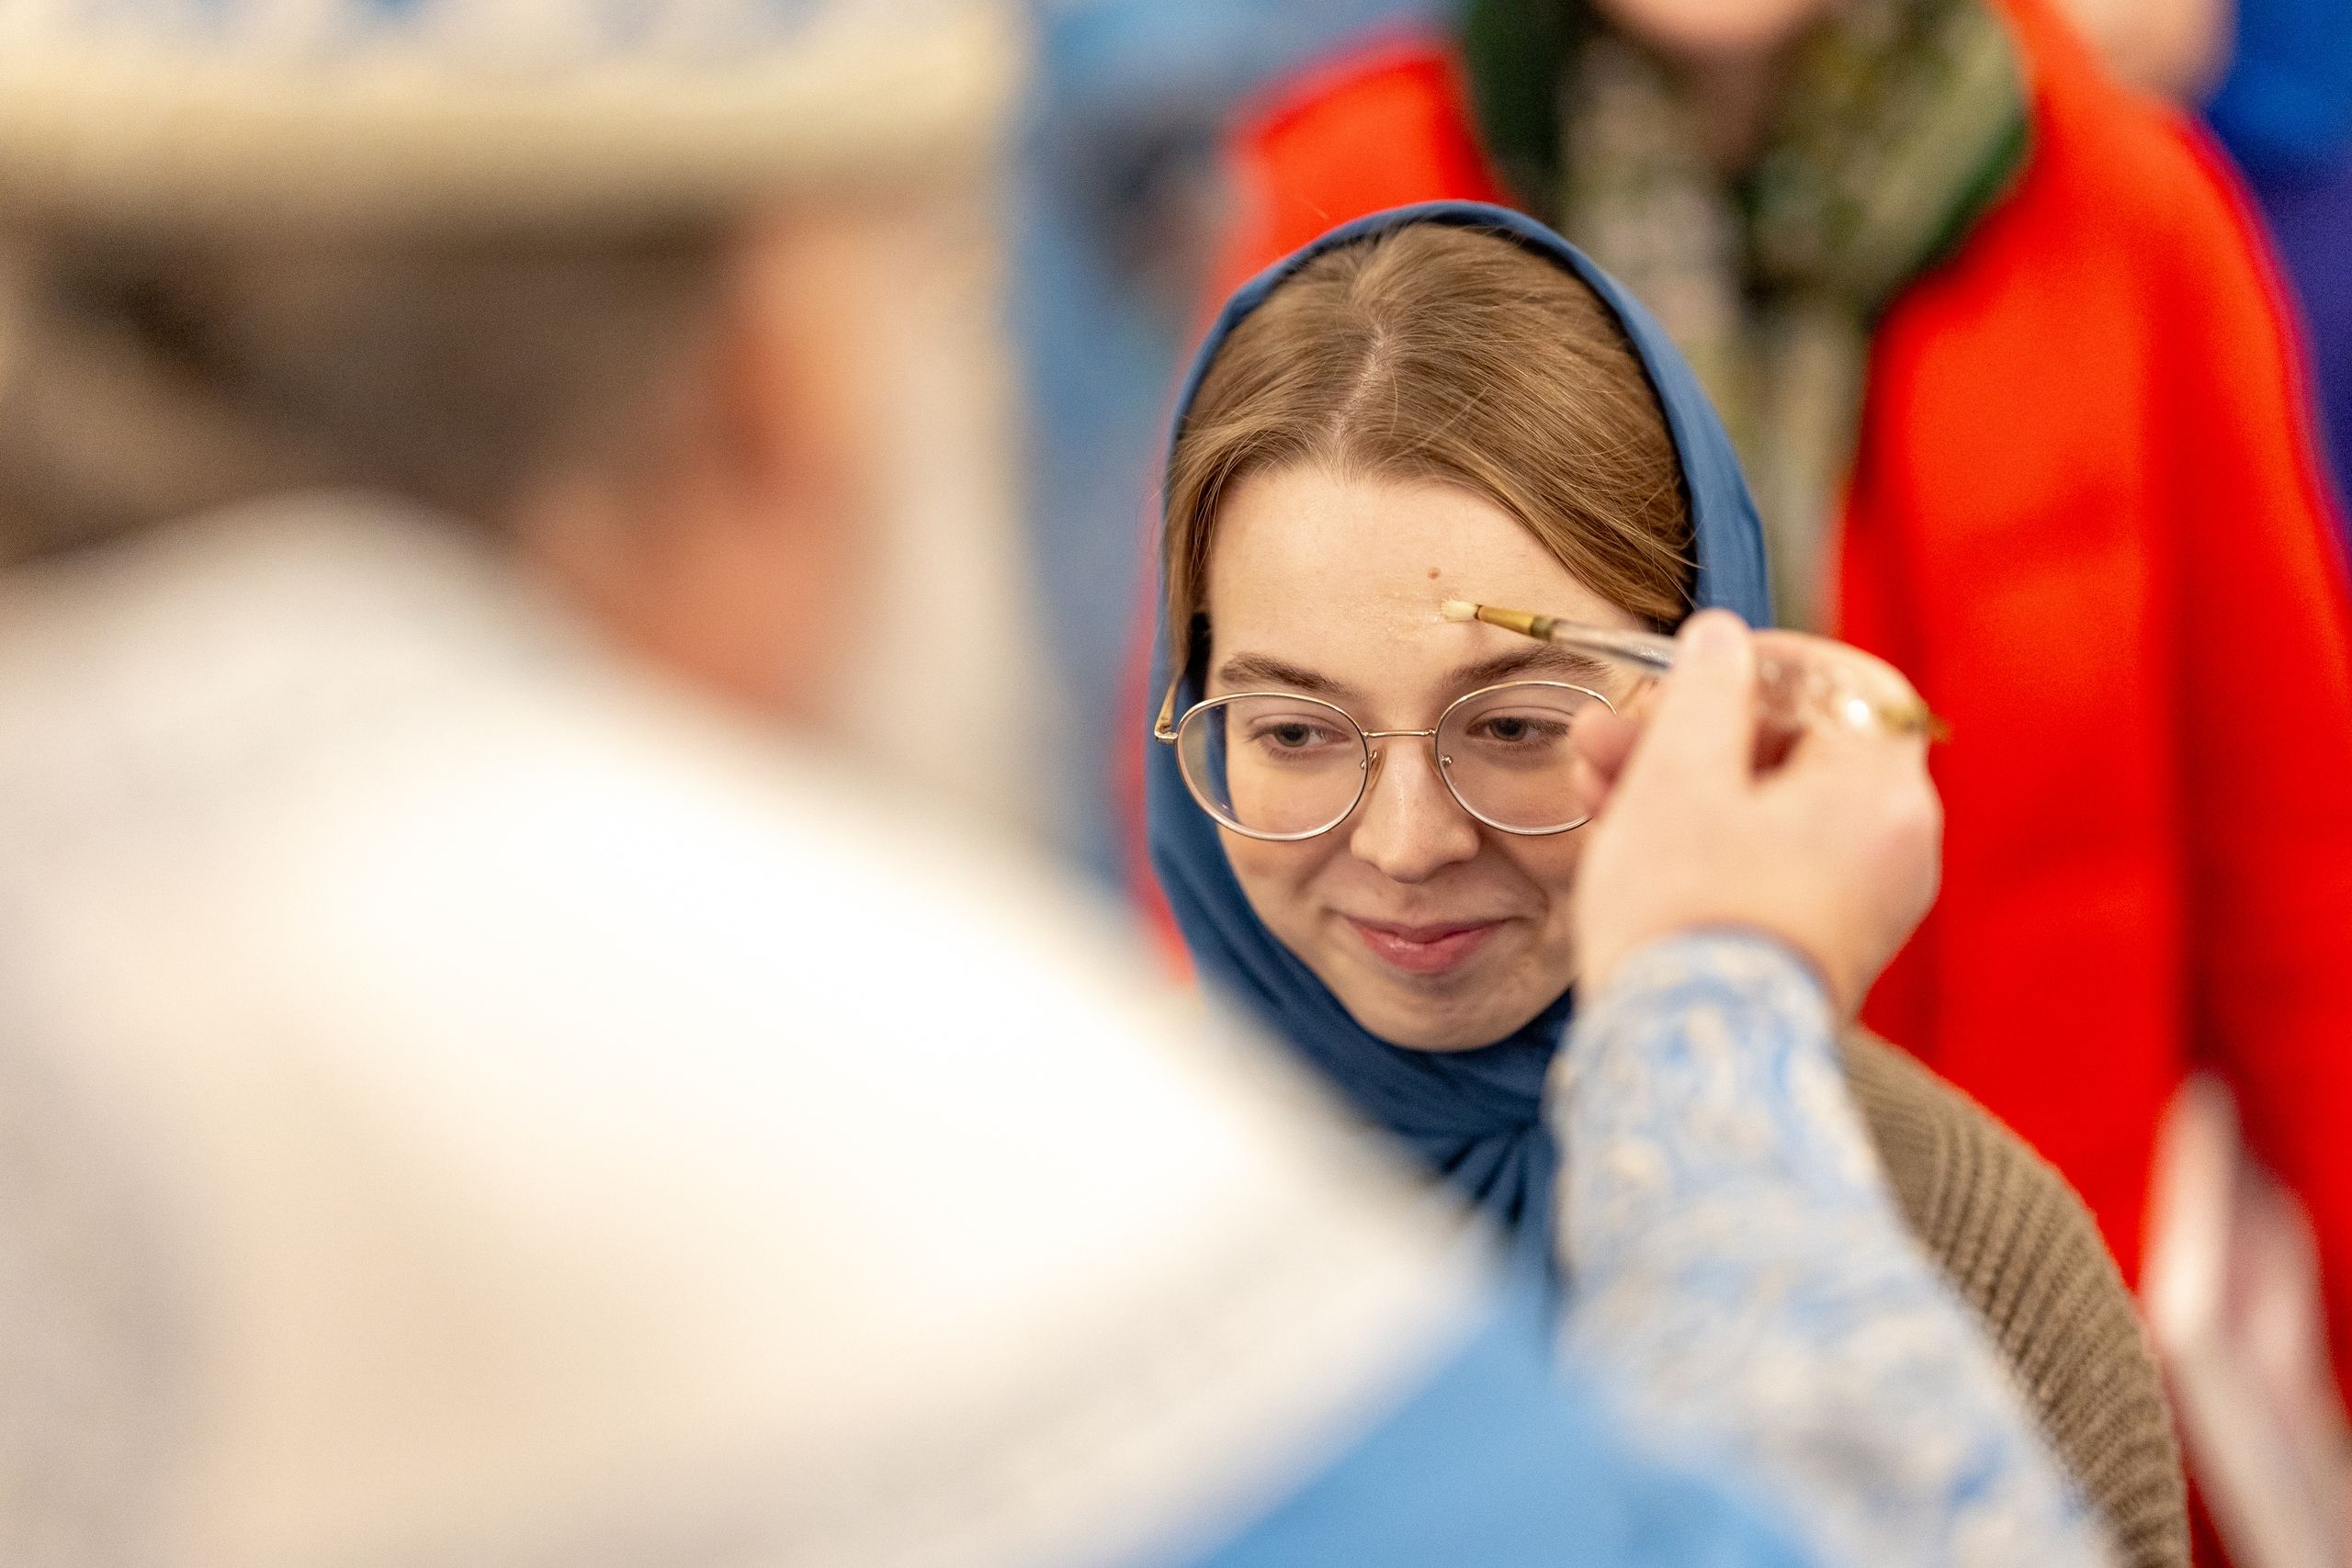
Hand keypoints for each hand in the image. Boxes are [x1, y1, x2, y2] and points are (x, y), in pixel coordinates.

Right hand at [1570, 611, 1941, 1016]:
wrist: (1689, 1064)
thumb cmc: (1687, 914)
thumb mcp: (1680, 777)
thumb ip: (1704, 692)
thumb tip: (1721, 639)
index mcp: (1882, 792)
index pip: (1850, 681)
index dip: (1770, 659)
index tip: (1696, 666)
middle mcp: (1896, 846)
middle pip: (1800, 746)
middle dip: (1695, 729)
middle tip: (1608, 732)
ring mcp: (1865, 901)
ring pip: (1774, 806)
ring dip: (1686, 782)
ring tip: (1592, 782)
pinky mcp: (1823, 943)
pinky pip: (1773, 861)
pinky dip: (1710, 838)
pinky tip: (1626, 833)